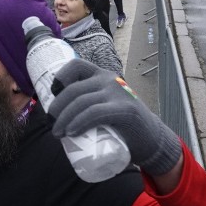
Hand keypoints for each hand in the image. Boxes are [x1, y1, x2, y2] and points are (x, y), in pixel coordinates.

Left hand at [48, 59, 181, 176]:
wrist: (152, 139)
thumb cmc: (122, 125)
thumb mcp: (104, 105)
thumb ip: (89, 102)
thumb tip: (56, 113)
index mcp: (102, 76)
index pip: (76, 66)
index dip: (59, 78)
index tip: (52, 96)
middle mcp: (109, 79)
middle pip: (74, 89)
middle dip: (57, 108)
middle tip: (52, 125)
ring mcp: (118, 93)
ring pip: (81, 101)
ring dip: (64, 119)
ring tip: (58, 133)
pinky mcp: (125, 110)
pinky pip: (95, 113)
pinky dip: (79, 122)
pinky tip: (71, 132)